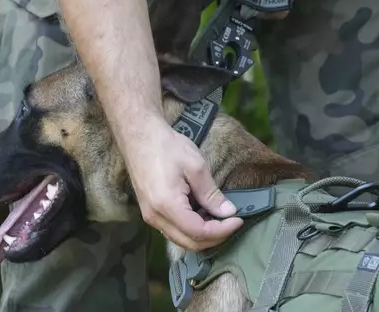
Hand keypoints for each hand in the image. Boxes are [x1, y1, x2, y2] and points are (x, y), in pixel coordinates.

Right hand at [124, 116, 242, 250]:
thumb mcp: (196, 167)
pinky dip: (191, 228)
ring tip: (218, 216)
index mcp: (167, 205)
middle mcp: (156, 217)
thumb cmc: (167, 147)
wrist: (139, 136)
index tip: (238, 220)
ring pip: (181, 239)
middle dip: (215, 237)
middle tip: (232, 222)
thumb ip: (211, 194)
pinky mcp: (150, 212)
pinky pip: (173, 230)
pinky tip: (202, 213)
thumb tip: (228, 212)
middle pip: (190, 243)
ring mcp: (150, 217)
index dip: (222, 231)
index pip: (199, 232)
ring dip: (203, 234)